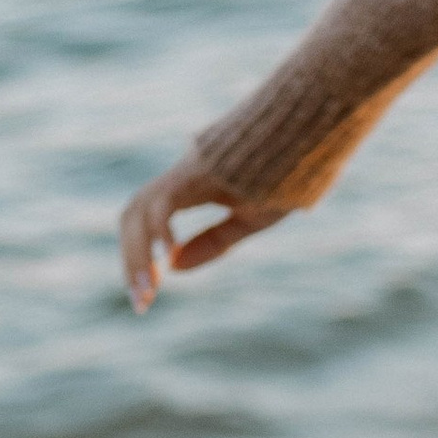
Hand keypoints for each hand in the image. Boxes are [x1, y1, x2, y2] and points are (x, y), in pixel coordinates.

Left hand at [118, 154, 287, 311]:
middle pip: (132, 218)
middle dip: (132, 264)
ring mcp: (184, 171)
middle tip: (141, 306)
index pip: (145, 224)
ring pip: (139, 210)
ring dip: (138, 254)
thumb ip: (212, 242)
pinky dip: (159, 228)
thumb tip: (172, 267)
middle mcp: (177, 178)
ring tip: (147, 292)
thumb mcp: (248, 219)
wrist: (305, 131)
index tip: (147, 296)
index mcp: (186, 188)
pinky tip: (166, 255)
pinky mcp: (196, 169)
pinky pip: (164, 199)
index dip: (139, 260)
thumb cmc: (283, 173)